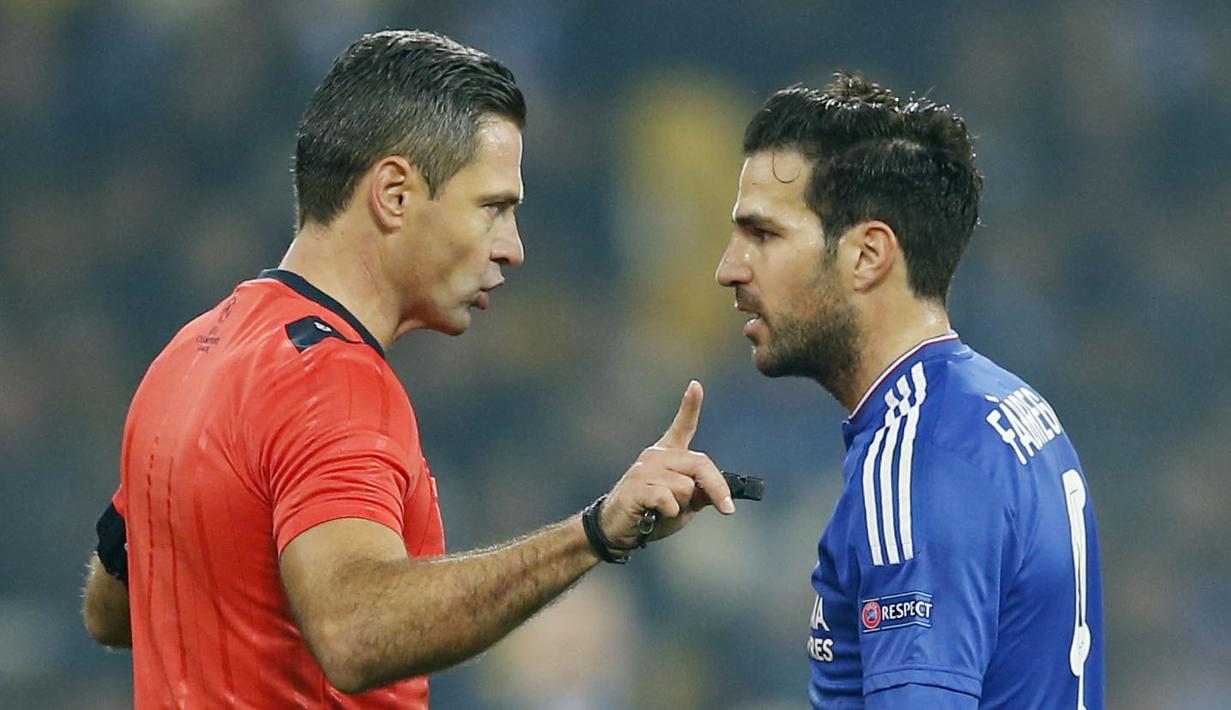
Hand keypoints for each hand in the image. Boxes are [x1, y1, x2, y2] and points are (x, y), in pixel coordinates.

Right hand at [601, 381, 734, 547]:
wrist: (617, 529)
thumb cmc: (652, 514)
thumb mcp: (685, 504)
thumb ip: (702, 493)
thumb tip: (721, 492)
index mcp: (668, 455)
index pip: (682, 426)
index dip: (690, 405)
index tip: (696, 385)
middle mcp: (656, 456)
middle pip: (700, 464)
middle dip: (717, 488)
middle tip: (726, 508)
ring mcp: (644, 470)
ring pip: (686, 487)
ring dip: (682, 506)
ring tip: (664, 510)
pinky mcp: (636, 487)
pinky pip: (668, 499)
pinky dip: (669, 512)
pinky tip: (654, 514)